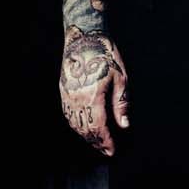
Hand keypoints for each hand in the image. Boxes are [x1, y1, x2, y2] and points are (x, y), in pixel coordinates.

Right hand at [59, 28, 128, 155]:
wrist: (84, 38)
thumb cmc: (106, 55)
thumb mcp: (121, 78)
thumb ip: (121, 104)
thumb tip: (125, 125)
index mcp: (92, 96)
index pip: (99, 127)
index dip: (106, 142)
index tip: (113, 150)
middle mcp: (77, 99)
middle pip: (85, 129)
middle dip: (97, 142)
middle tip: (107, 151)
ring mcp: (67, 96)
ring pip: (75, 125)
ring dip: (86, 137)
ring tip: (98, 143)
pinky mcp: (63, 92)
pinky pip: (68, 116)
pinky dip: (77, 126)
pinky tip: (84, 129)